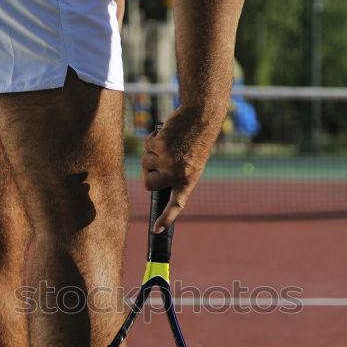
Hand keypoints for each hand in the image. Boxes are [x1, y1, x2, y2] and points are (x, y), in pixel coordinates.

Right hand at [141, 109, 219, 231]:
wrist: (201, 116)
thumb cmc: (196, 140)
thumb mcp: (191, 163)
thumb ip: (175, 175)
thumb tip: (152, 181)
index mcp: (188, 180)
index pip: (177, 204)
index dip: (166, 218)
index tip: (156, 230)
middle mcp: (177, 174)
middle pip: (149, 184)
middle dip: (147, 173)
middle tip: (157, 161)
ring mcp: (167, 161)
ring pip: (146, 162)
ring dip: (153, 152)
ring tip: (170, 142)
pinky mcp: (159, 146)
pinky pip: (147, 146)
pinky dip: (152, 138)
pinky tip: (166, 133)